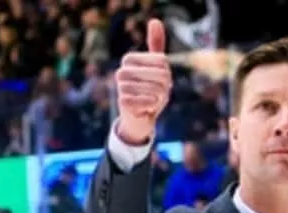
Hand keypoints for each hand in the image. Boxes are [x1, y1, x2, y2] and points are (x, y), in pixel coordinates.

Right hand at [115, 18, 171, 144]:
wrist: (138, 118)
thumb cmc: (149, 90)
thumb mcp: (156, 67)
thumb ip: (155, 45)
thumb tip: (155, 20)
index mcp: (129, 59)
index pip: (162, 61)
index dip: (167, 73)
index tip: (159, 81)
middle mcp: (122, 71)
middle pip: (162, 75)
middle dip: (165, 87)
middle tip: (157, 94)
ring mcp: (120, 87)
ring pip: (156, 89)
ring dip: (159, 98)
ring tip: (151, 101)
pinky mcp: (123, 103)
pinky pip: (149, 101)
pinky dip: (153, 106)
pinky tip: (146, 109)